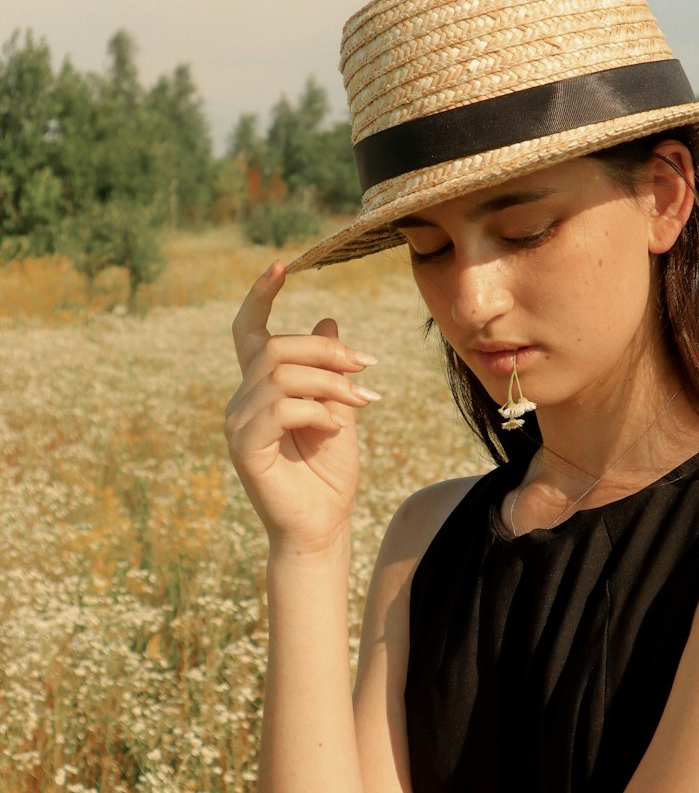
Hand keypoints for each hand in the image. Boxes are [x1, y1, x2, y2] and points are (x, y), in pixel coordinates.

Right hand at [225, 261, 380, 557]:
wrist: (323, 527)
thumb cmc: (329, 474)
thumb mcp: (339, 409)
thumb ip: (331, 369)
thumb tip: (328, 320)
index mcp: (261, 388)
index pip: (249, 332)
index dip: (259, 296)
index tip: (281, 265)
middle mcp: (242, 401)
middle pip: (276, 349)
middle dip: (326, 352)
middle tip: (366, 368)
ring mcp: (238, 424)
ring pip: (281, 375)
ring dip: (329, 383)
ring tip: (360, 403)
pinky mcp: (245, 448)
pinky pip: (280, 408)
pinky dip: (316, 412)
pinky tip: (336, 429)